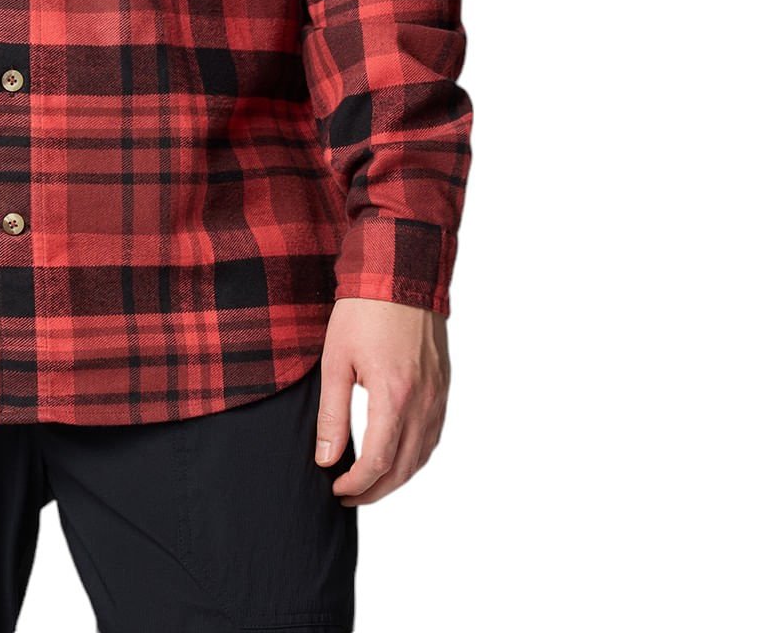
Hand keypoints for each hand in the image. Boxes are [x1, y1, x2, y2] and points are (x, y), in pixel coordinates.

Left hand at [313, 297, 449, 505]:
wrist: (399, 274)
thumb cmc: (362, 313)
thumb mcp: (335, 360)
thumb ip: (332, 414)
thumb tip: (326, 459)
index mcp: (394, 397)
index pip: (378, 462)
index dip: (356, 485)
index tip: (336, 489)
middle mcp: (423, 403)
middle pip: (403, 469)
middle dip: (375, 491)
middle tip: (348, 495)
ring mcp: (438, 396)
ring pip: (422, 456)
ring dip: (397, 478)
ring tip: (368, 483)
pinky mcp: (443, 388)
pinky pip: (433, 436)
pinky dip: (415, 456)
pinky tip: (396, 457)